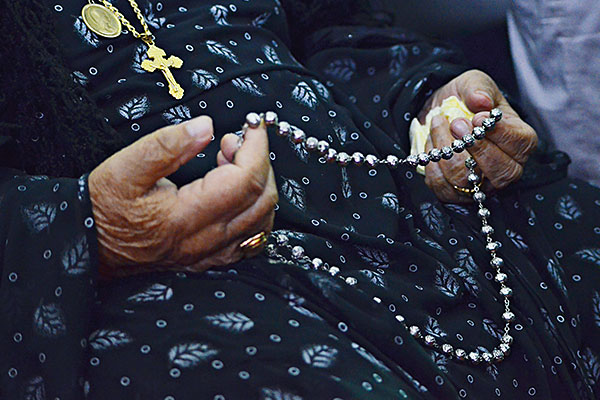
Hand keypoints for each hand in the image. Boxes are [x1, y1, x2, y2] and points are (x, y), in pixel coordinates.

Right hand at [89, 116, 277, 277]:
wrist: (89, 245)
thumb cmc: (104, 208)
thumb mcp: (125, 167)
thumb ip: (167, 145)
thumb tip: (206, 127)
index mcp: (186, 217)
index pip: (245, 181)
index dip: (256, 149)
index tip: (251, 127)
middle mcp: (205, 241)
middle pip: (262, 201)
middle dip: (260, 163)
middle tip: (233, 142)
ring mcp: (209, 253)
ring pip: (262, 222)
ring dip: (260, 187)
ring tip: (231, 165)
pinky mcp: (209, 258)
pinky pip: (251, 239)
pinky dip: (256, 212)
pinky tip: (238, 194)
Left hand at [420, 70, 537, 202]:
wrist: (438, 114)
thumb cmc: (462, 101)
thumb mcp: (472, 83)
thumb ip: (478, 88)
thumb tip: (481, 101)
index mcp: (519, 139)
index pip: (522, 144)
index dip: (500, 133)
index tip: (478, 118)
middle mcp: (505, 167)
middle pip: (501, 171)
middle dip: (474, 146)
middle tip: (456, 124)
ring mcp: (480, 184)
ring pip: (467, 180)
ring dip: (447, 151)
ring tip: (439, 126)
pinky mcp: (455, 193)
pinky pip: (443, 187)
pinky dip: (432, 163)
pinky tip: (432, 143)